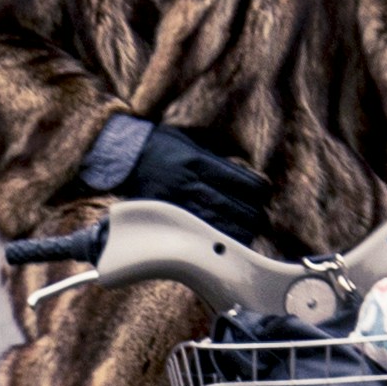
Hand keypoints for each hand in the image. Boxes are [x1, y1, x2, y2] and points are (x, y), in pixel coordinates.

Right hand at [116, 118, 276, 245]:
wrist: (124, 156)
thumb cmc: (159, 146)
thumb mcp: (190, 143)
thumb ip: (214, 161)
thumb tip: (242, 177)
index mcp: (199, 161)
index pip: (240, 181)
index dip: (258, 191)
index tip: (263, 195)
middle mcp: (190, 182)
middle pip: (233, 205)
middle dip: (252, 215)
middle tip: (260, 218)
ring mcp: (178, 201)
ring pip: (217, 222)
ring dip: (238, 230)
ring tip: (249, 233)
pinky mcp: (167, 215)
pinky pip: (196, 232)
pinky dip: (215, 238)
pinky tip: (227, 242)